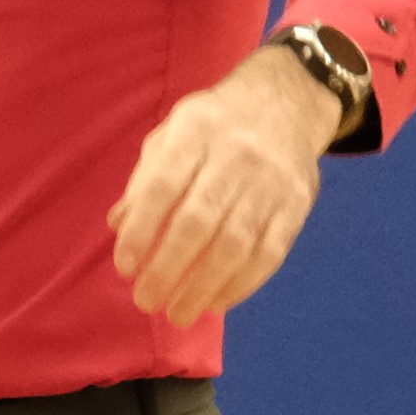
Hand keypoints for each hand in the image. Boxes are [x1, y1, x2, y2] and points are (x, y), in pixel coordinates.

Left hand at [108, 44, 333, 326]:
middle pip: (198, 221)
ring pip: (235, 243)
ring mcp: (272, 179)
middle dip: (168, 269)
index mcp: (196, 131)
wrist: (287, 100)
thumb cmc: (214, 127)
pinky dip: (242, 284)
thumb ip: (145, 178)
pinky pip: (270, 251)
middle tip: (145, 300)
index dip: (140, 232)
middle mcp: (237, 153)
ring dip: (203, 287)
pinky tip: (216, 302)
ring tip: (178, 313)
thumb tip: (118, 225)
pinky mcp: (298, 202)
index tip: (124, 267)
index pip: (162, 187)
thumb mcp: (172, 134)